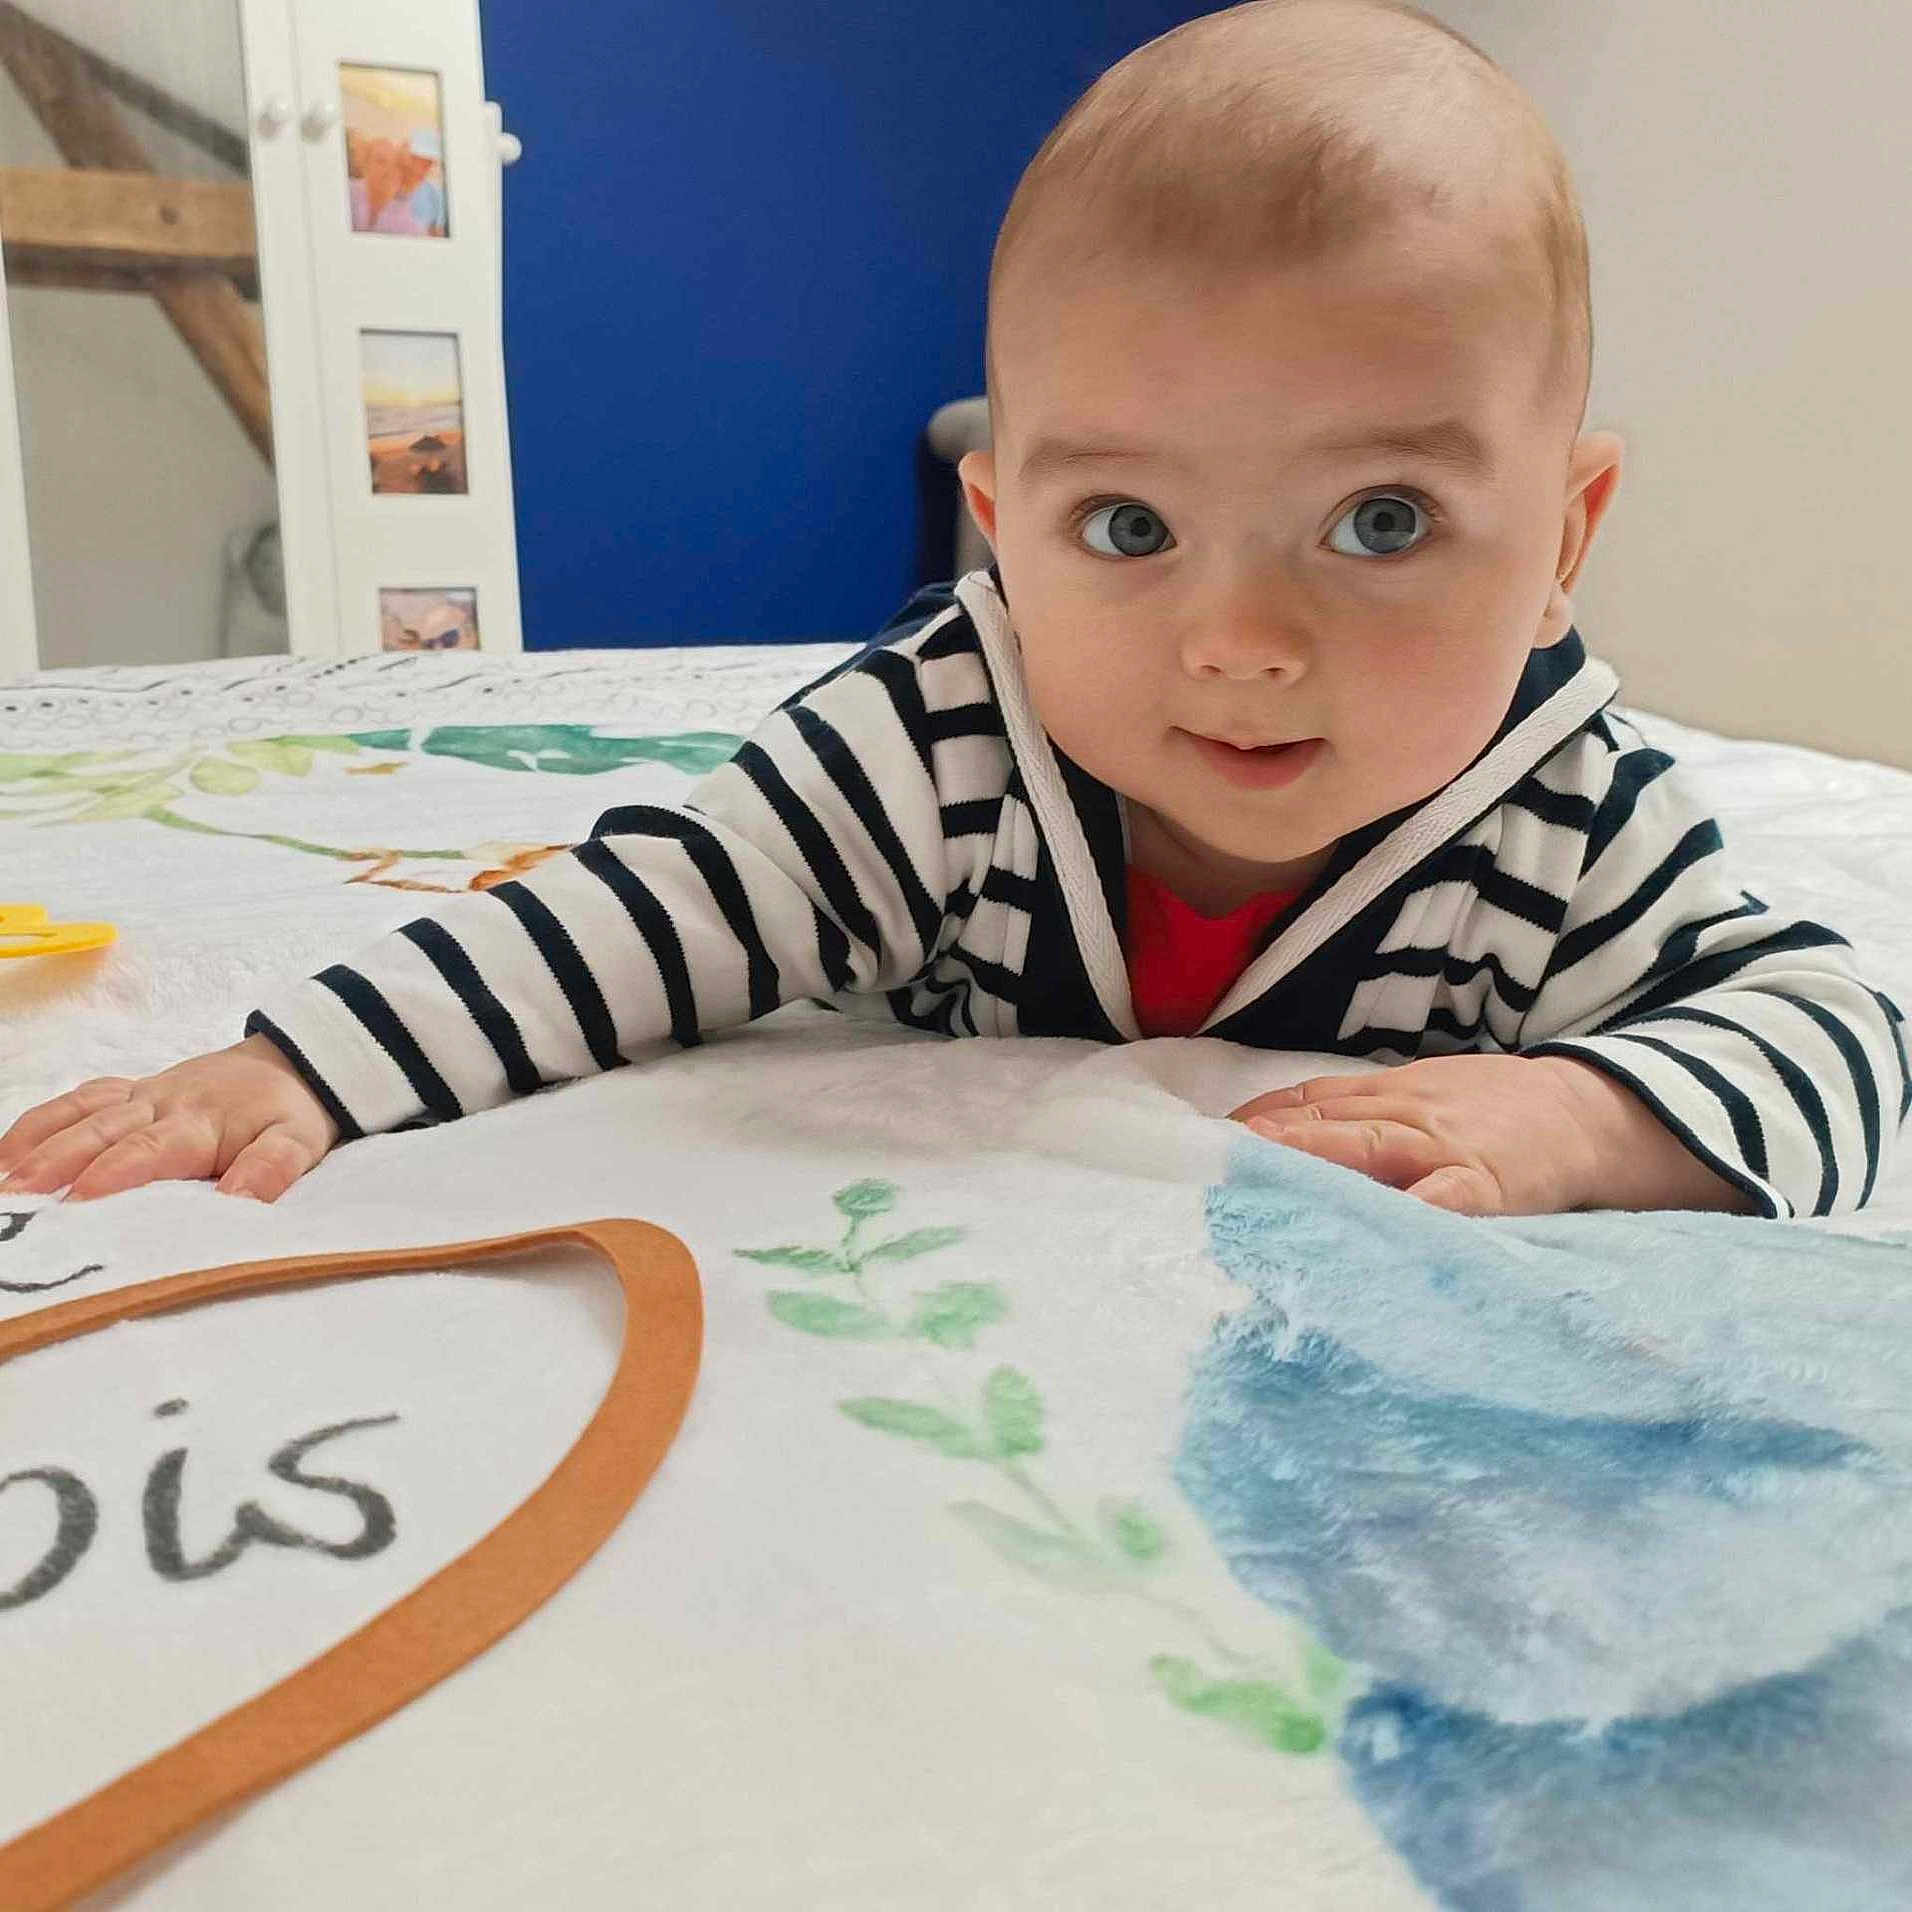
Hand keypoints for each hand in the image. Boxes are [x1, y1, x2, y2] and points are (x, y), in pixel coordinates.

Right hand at [0, 1033, 339, 1203]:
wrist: (294, 1061)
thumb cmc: (289, 1112)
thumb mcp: (298, 1143)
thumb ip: (270, 1169)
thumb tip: (236, 1199)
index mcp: (200, 1123)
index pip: (151, 1149)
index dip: (114, 1172)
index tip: (79, 1200)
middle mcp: (161, 1104)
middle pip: (101, 1132)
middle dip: (56, 1163)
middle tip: (16, 1198)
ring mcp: (140, 1095)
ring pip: (80, 1114)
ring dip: (37, 1145)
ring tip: (3, 1181)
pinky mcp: (128, 1092)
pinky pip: (78, 1101)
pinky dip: (40, 1122)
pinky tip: (6, 1153)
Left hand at [1228, 1053, 1606, 1216]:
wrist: (1589, 1112)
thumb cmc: (1493, 1113)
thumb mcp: (1422, 1097)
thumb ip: (1358, 1114)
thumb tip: (1278, 1134)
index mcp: (1388, 1093)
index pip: (1309, 1100)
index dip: (1255, 1118)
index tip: (1202, 1141)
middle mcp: (1406, 1113)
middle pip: (1327, 1121)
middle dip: (1269, 1140)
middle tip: (1213, 1161)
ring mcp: (1444, 1147)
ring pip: (1369, 1150)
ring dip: (1313, 1164)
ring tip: (1261, 1183)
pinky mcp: (1487, 1185)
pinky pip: (1445, 1199)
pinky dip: (1410, 1212)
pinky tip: (1374, 1230)